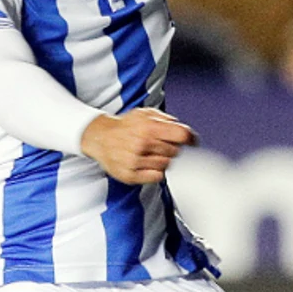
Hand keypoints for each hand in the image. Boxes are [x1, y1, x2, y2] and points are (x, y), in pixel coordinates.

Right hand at [80, 108, 198, 184]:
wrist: (100, 138)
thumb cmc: (125, 126)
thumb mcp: (145, 114)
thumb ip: (167, 120)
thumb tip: (187, 133)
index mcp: (148, 127)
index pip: (181, 135)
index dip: (190, 139)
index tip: (192, 141)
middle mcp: (142, 144)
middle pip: (176, 152)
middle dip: (173, 148)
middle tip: (162, 146)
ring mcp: (135, 161)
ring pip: (167, 165)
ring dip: (163, 160)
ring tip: (152, 154)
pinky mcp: (130, 175)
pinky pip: (156, 177)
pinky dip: (156, 172)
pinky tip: (148, 164)